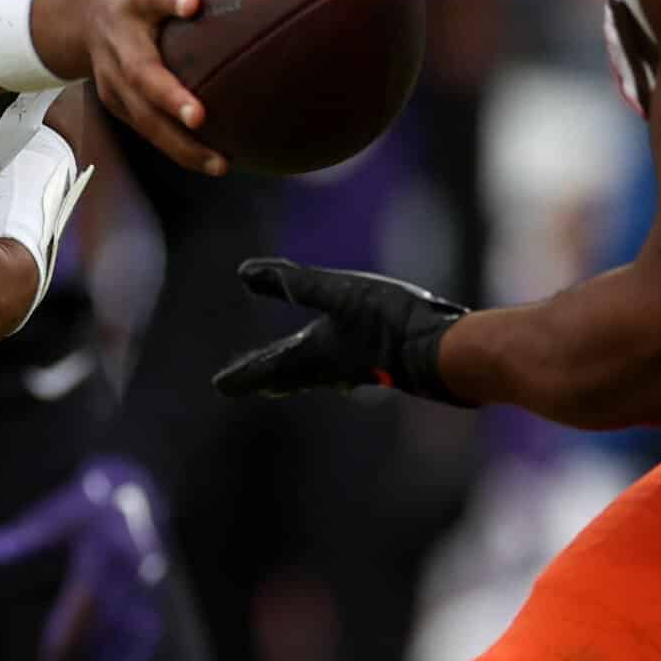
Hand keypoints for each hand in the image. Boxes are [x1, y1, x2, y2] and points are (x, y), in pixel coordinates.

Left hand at [0, 456, 172, 660]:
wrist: (134, 488)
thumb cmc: (85, 504)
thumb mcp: (56, 514)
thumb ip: (24, 537)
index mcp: (106, 546)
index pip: (85, 601)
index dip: (66, 634)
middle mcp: (132, 566)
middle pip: (104, 621)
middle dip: (79, 652)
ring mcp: (148, 581)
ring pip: (126, 630)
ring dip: (101, 660)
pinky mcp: (155, 590)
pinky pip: (148, 631)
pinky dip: (134, 659)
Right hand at [40, 0, 227, 175]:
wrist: (77, 15)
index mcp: (136, 0)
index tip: (194, 3)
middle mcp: (121, 42)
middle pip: (141, 73)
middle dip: (168, 97)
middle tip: (199, 116)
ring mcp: (113, 79)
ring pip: (143, 117)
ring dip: (179, 144)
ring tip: (220, 163)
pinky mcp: (116, 105)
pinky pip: (148, 133)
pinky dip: (179, 152)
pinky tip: (216, 164)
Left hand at [211, 257, 471, 404]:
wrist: (441, 349)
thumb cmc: (386, 320)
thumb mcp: (337, 293)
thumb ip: (292, 283)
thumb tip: (244, 273)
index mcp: (313, 355)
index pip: (268, 367)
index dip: (243, 375)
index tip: (219, 387)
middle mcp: (331, 367)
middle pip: (290, 375)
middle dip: (268, 377)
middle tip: (249, 384)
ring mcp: (357, 367)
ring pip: (317, 372)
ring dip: (297, 372)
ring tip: (288, 374)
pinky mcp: (380, 360)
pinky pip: (344, 365)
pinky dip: (330, 363)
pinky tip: (345, 361)